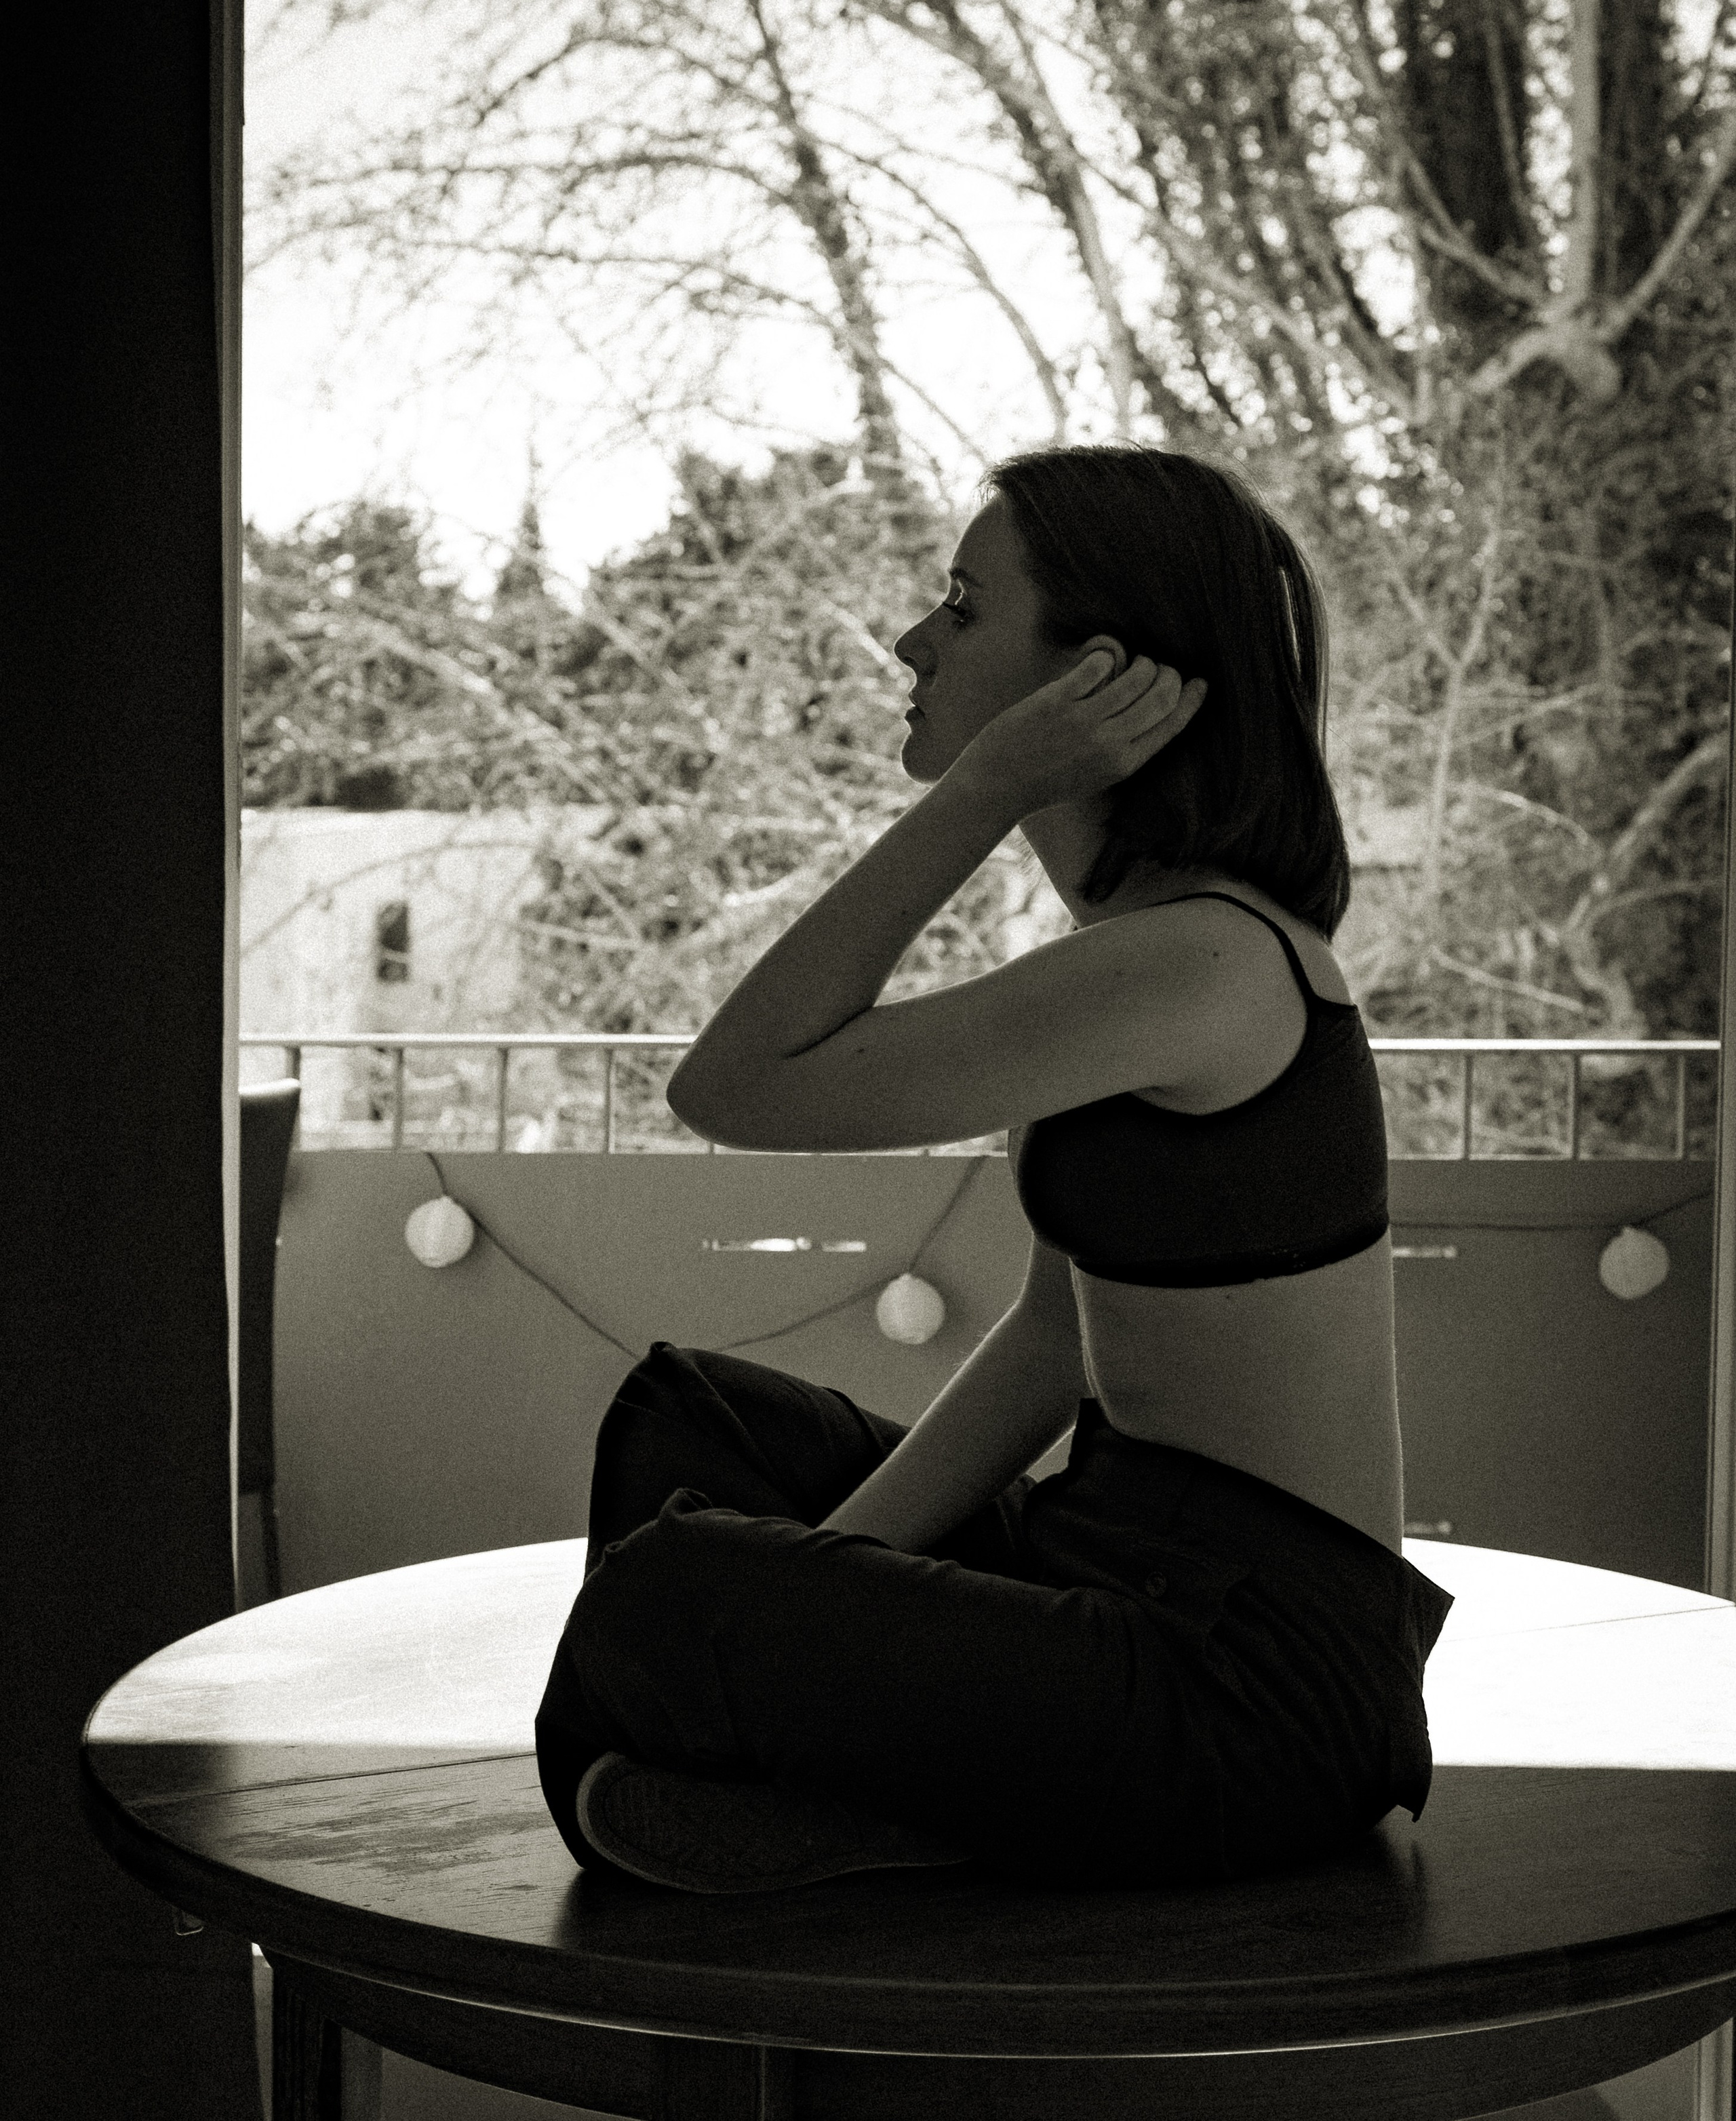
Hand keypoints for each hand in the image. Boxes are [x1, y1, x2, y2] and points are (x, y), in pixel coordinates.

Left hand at [950, 650, 1208, 818]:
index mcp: (1124, 764)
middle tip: (1162, 667)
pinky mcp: (1058, 701)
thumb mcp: (1096, 776)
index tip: (1200, 682)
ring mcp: (1084, 720)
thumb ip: (1124, 748)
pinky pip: (1097, 665)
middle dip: (1169, 674)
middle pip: (1161, 694)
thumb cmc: (1046, 781)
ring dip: (1141, 661)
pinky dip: (1104, 656)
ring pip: (1135, 676)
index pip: (1173, 723)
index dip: (1192, 698)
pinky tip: (1099, 659)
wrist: (998, 785)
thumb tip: (1149, 711)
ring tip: (1134, 661)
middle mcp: (1110, 743)